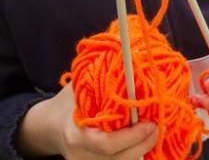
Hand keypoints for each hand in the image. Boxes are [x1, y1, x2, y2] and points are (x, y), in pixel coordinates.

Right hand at [17, 83, 157, 158]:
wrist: (50, 126)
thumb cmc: (69, 103)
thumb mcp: (80, 88)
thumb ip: (101, 81)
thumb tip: (131, 60)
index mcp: (76, 135)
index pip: (107, 144)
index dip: (132, 136)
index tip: (150, 122)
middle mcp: (82, 156)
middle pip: (121, 159)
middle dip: (144, 143)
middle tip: (158, 125)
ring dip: (142, 149)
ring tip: (153, 131)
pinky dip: (135, 153)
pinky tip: (142, 140)